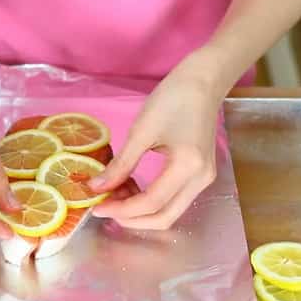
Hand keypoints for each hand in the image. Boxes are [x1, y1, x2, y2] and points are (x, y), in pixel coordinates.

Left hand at [89, 59, 220, 228]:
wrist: (203, 81)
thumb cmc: (173, 98)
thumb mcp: (141, 130)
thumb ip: (120, 164)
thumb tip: (96, 188)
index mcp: (188, 166)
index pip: (151, 203)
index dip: (121, 210)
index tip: (96, 207)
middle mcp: (201, 179)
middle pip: (165, 218)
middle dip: (132, 219)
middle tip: (105, 208)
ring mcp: (204, 178)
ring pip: (170, 211)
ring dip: (141, 211)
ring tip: (115, 195)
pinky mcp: (201, 174)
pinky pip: (175, 198)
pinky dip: (152, 200)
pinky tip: (132, 187)